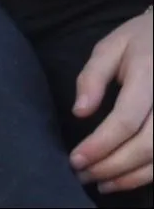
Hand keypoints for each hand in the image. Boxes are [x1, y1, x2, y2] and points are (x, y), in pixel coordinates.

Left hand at [71, 7, 152, 194]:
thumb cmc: (140, 40)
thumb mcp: (110, 47)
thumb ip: (92, 77)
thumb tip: (79, 112)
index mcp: (149, 76)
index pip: (126, 120)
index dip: (100, 144)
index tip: (76, 159)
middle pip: (146, 146)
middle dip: (112, 166)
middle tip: (83, 175)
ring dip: (130, 177)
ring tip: (101, 183)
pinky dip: (147, 174)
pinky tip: (126, 179)